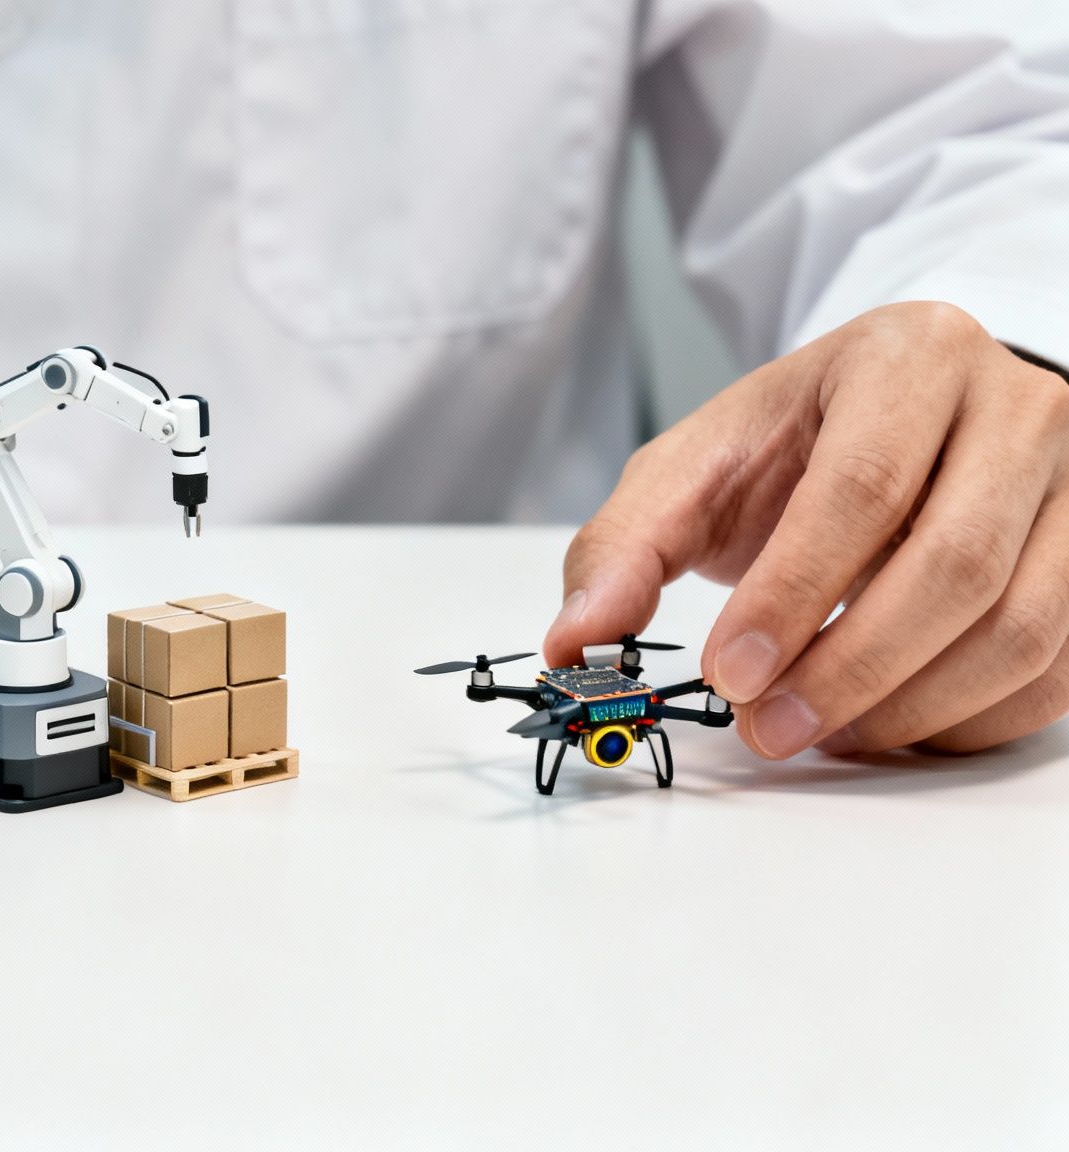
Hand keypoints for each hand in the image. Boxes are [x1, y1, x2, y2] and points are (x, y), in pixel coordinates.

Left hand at [547, 301, 1068, 758]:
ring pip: (1025, 626)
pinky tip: (887, 728)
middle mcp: (1018, 409)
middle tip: (766, 726)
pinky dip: (970, 721)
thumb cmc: (797, 442)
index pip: (866, 484)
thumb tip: (569, 642)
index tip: (729, 673)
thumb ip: (623, 546)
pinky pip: (1059, 668)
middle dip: (850, 668)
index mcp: (910, 359)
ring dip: (910, 707)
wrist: (905, 413)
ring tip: (816, 733)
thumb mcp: (695, 464)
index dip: (796, 592)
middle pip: (958, 564)